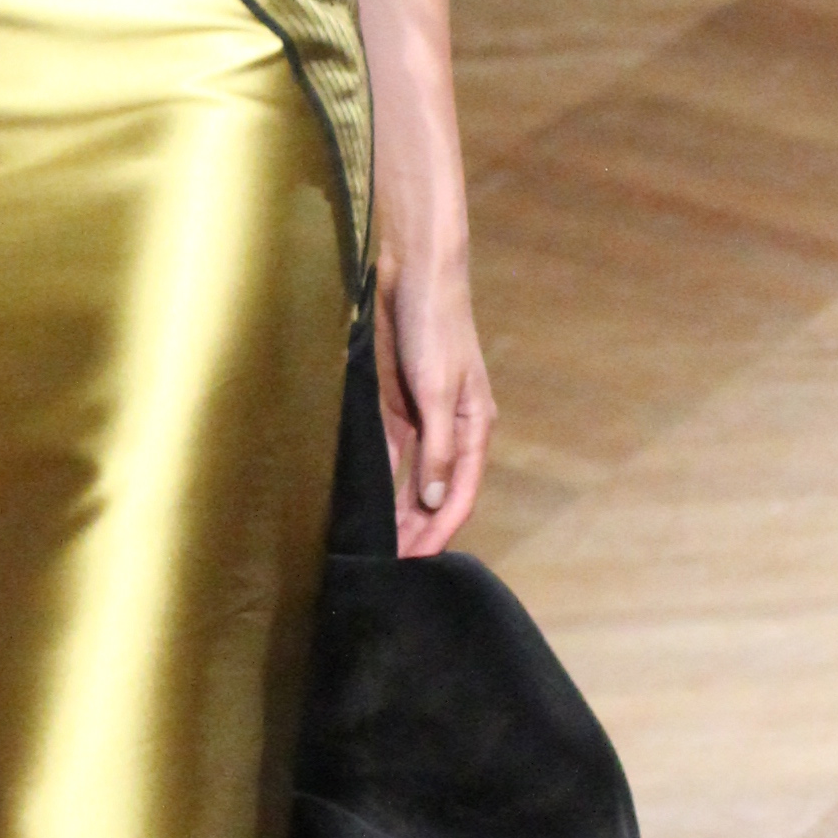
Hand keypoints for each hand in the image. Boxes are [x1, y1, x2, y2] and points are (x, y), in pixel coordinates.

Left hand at [376, 241, 493, 557]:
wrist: (409, 273)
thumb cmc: (436, 325)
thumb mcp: (438, 390)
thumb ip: (436, 448)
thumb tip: (435, 500)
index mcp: (473, 426)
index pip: (460, 494)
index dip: (439, 531)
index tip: (416, 563)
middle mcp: (450, 428)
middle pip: (435, 492)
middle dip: (416, 528)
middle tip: (389, 564)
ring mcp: (422, 417)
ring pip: (411, 478)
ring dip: (397, 510)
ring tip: (377, 544)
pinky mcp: (395, 404)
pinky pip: (388, 453)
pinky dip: (379, 478)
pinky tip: (364, 501)